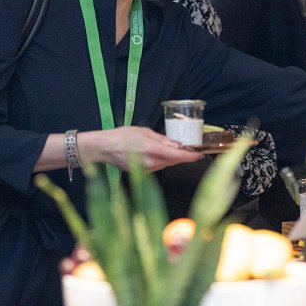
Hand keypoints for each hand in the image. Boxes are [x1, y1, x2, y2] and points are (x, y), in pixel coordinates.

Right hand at [78, 126, 203, 171]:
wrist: (104, 148)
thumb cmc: (122, 136)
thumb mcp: (144, 132)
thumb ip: (162, 139)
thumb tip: (177, 144)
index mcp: (152, 150)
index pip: (177, 157)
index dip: (191, 156)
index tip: (200, 154)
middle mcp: (151, 163)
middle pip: (173, 161)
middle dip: (182, 155)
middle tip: (188, 147)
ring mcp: (147, 170)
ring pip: (166, 164)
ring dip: (171, 158)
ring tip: (169, 147)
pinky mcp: (143, 174)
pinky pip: (157, 166)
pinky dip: (161, 160)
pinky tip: (157, 153)